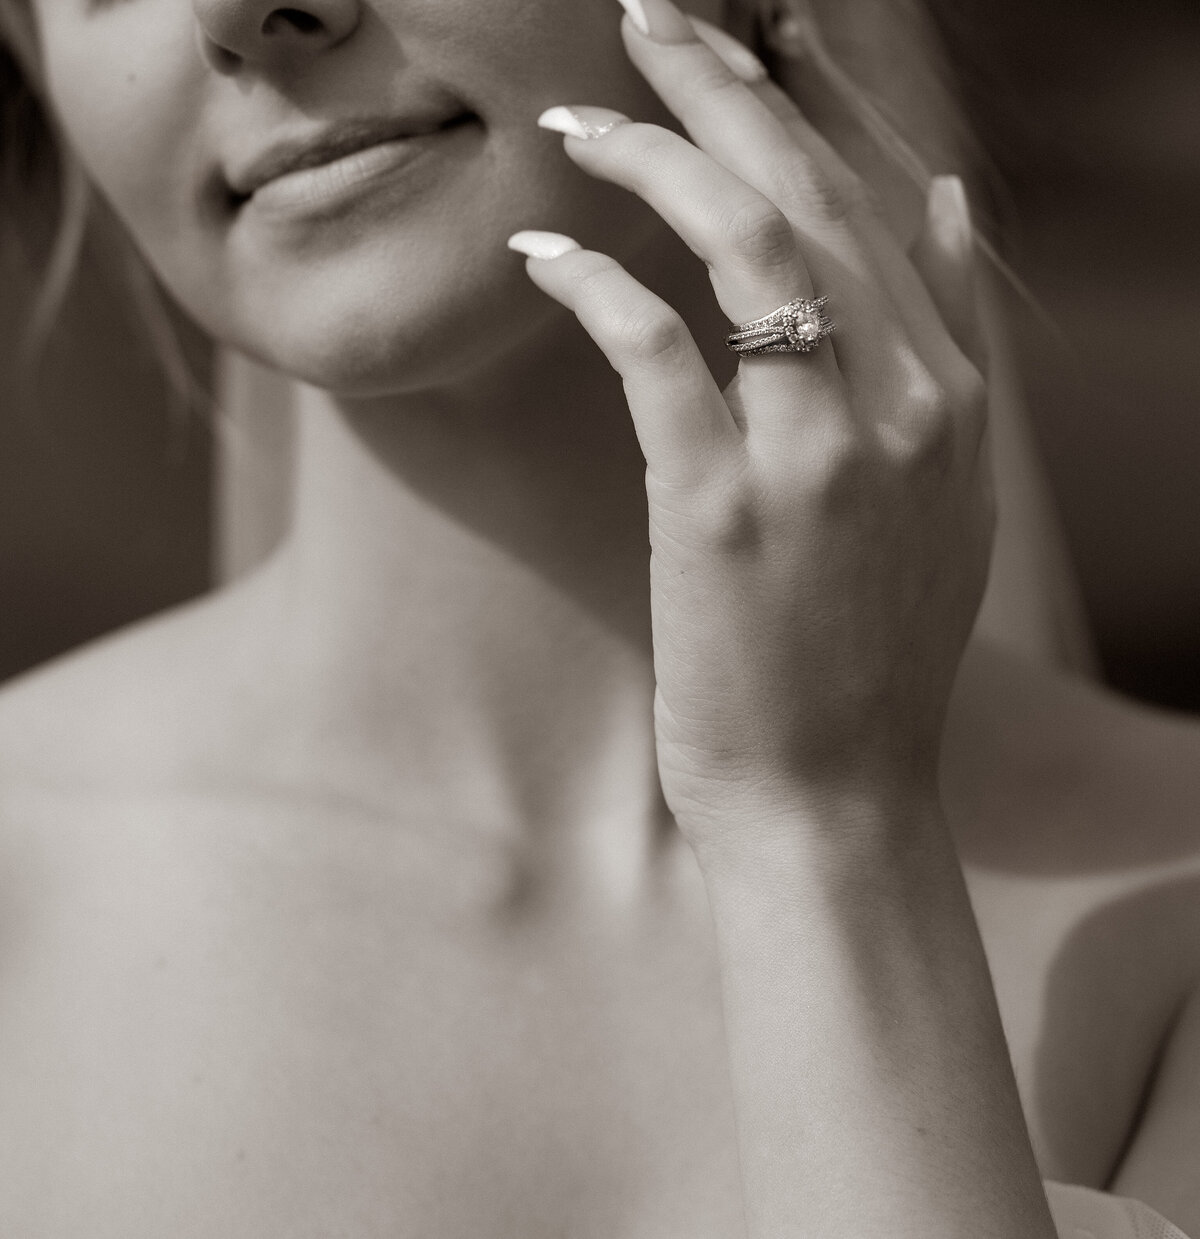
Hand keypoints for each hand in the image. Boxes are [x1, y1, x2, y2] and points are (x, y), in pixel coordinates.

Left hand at [509, 0, 991, 858]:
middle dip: (729, 85)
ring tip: (578, 115)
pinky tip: (540, 250)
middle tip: (655, 15)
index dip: (818, 101)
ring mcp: (818, 457)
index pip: (885, 202)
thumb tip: (944, 203)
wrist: (835, 792)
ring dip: (657, 159)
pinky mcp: (721, 509)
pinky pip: (654, 354)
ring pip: (745, 247)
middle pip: (814, 196)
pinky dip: (592, 285)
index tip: (759, 38)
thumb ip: (946, 352)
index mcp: (953, 399)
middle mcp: (905, 408)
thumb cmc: (865, 653)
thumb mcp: (945, 498)